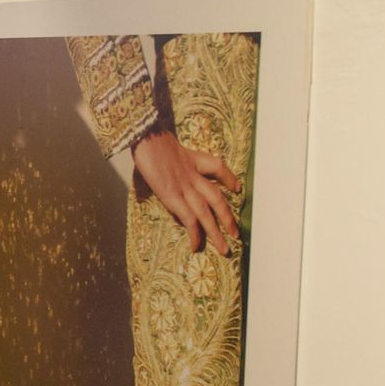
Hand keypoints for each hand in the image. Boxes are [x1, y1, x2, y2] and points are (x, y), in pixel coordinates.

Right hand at [129, 130, 241, 254]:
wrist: (148, 137)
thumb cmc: (150, 140)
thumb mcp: (164, 145)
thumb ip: (169, 157)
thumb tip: (156, 164)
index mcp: (193, 160)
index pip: (218, 167)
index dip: (229, 178)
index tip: (236, 188)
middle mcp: (194, 176)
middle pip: (217, 198)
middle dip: (228, 218)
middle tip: (237, 236)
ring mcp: (185, 187)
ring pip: (207, 213)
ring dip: (217, 232)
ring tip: (224, 248)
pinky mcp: (173, 196)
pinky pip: (189, 218)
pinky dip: (195, 232)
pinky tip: (197, 245)